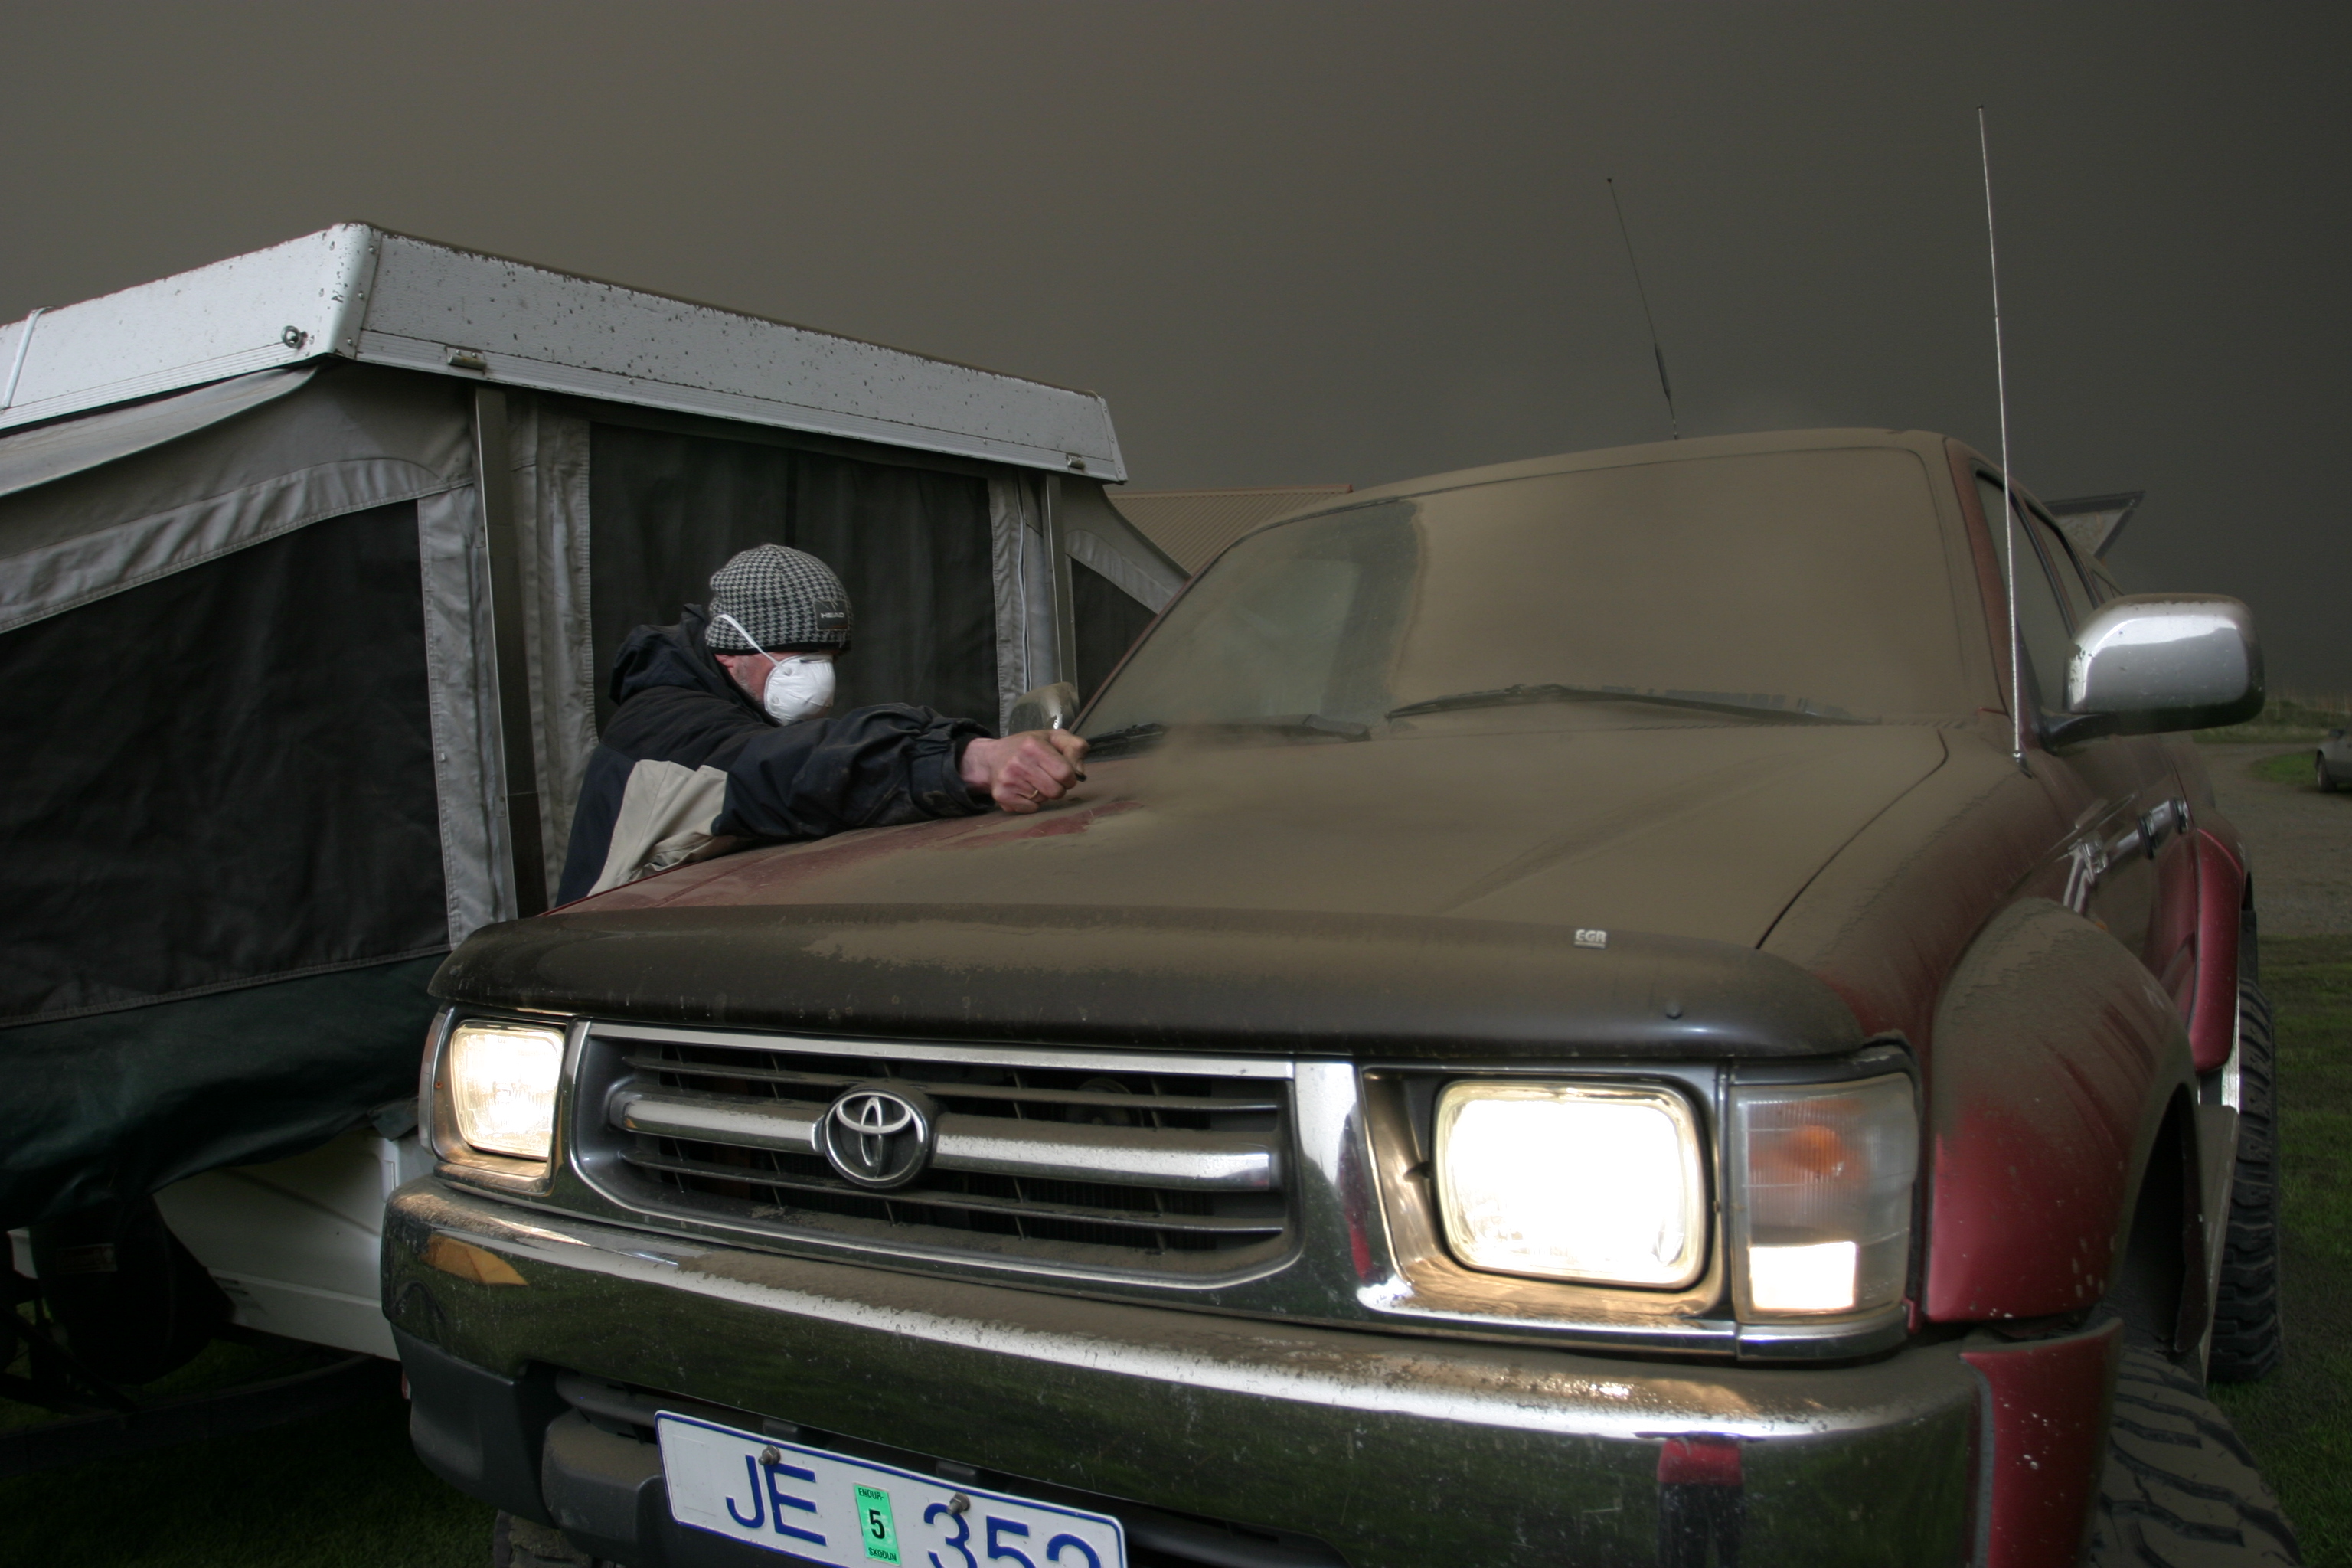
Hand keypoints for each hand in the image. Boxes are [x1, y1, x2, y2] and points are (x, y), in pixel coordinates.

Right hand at [961, 729, 1088, 813]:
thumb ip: (1074, 747)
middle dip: (1058, 787)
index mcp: (1033, 745)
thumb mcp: (1053, 737)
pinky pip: (1031, 809)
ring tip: (1033, 780)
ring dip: (1044, 793)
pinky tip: (1024, 789)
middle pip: (1056, 791)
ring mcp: (1008, 781)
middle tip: (1049, 778)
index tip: (1062, 773)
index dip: (1070, 777)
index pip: (1065, 773)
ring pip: (1044, 800)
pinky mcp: (1002, 796)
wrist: (990, 757)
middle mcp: (1018, 763)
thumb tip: (1079, 772)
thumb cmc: (1027, 747)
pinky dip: (1032, 802)